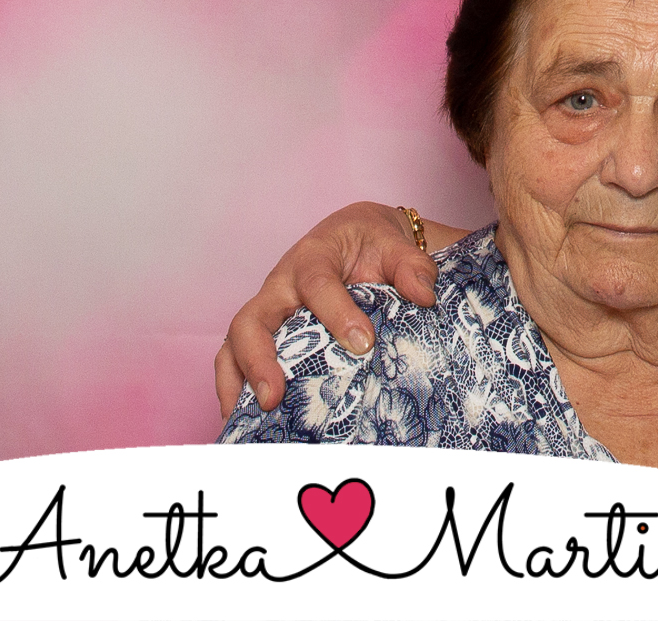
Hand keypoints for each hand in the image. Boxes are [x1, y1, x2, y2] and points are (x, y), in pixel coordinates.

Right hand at [212, 202, 446, 417]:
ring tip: (247, 418)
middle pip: (251, 319)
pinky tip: (244, 418)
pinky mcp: (267, 331)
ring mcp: (269, 310)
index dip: (337, 314)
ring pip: (235, 342)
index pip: (317, 284)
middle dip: (258, 359)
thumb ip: (412, 265)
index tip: (362, 344)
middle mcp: (280, 285)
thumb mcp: (396, 244)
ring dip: (236, 380)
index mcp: (313, 257)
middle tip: (274, 396)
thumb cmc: (373, 243)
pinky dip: (234, 386)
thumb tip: (423, 294)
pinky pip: (237, 358)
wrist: (359, 238)